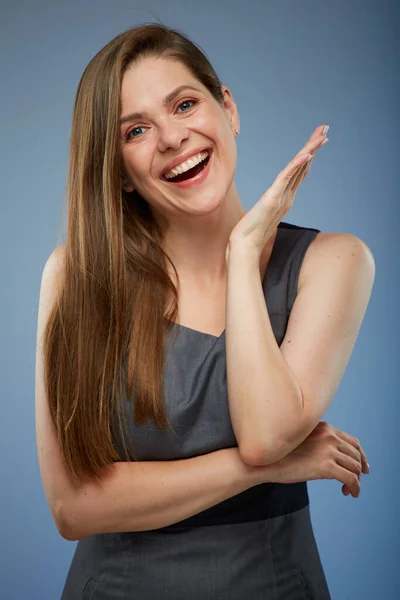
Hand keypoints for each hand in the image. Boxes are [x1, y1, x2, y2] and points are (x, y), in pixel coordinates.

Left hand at [225, 124, 328, 265]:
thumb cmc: (248, 237)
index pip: (297, 174)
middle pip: (303, 167)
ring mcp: (281, 198)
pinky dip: (297, 166)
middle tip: (325, 130)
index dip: (307, 157)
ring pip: (298, 169)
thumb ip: (263, 211)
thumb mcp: (257, 218)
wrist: (244, 249)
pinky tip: (306, 155)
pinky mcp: (272, 200)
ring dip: (310, 151)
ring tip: (321, 136)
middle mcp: (286, 197)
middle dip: (313, 147)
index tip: (316, 143)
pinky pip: (286, 179)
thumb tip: (262, 210)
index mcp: (283, 199)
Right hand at [258, 421, 368, 497]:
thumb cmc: (279, 455)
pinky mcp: (326, 466)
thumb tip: (332, 457)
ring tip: (347, 490)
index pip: (353, 441)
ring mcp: (328, 450)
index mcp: (324, 427)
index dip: (360, 456)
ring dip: (355, 480)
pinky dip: (355, 488)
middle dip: (359, 469)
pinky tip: (349, 493)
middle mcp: (329, 435)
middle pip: (356, 454)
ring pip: (355, 467)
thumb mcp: (302, 441)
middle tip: (354, 482)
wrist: (264, 461)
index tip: (363, 467)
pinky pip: (351, 479)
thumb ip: (318, 443)